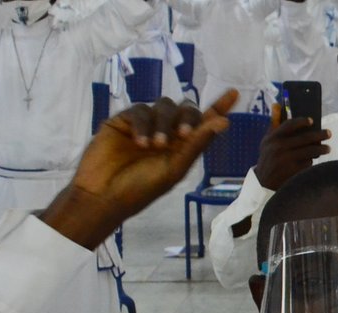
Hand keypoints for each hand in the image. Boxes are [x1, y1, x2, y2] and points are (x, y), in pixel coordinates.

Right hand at [41, 91, 237, 248]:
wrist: (103, 195)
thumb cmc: (140, 189)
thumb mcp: (174, 169)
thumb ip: (196, 144)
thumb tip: (224, 122)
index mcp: (182, 147)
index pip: (204, 122)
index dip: (218, 107)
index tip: (234, 93)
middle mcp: (166, 133)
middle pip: (185, 109)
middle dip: (189, 117)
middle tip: (184, 135)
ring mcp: (145, 125)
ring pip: (163, 106)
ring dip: (164, 123)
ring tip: (155, 146)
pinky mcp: (124, 121)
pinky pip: (140, 110)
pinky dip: (143, 124)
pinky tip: (139, 142)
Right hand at [253, 103, 330, 191]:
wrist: (263, 182)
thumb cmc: (268, 158)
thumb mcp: (267, 141)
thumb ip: (274, 124)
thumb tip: (277, 105)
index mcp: (273, 138)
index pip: (290, 125)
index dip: (302, 121)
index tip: (312, 120)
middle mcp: (279, 148)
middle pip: (305, 138)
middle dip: (320, 135)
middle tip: (329, 133)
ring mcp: (286, 160)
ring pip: (310, 151)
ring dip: (321, 148)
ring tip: (327, 148)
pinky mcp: (293, 171)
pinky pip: (308, 163)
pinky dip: (311, 161)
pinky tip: (312, 160)